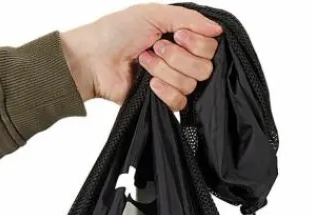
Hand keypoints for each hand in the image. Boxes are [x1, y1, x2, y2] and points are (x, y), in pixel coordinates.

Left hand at [60, 4, 222, 112]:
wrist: (94, 60)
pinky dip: (164, 90)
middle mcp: (181, 60)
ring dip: (165, 70)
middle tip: (156, 48)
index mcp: (182, 38)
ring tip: (144, 61)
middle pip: (205, 68)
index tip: (177, 36)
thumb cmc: (117, 32)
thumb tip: (218, 29)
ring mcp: (173, 83)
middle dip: (179, 57)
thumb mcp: (154, 14)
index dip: (197, 43)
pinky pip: (180, 102)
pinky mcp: (163, 102)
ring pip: (191, 84)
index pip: (211, 47)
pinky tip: (149, 84)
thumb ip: (189, 19)